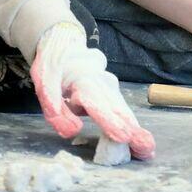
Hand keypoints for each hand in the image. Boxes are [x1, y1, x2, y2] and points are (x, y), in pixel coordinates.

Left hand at [32, 23, 154, 159]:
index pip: (96, 102)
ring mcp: (110, 87)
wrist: (66, 43)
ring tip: (147, 148)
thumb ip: (55, 107)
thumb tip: (73, 131)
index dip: (109, 120)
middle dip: (132, 129)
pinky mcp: (112, 93)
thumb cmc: (54, 63)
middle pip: (117, 108)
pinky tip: (140, 140)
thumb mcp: (44, 80)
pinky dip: (131, 125)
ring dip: (135, 130)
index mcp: (82, 80)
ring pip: (123, 110)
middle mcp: (102, 83)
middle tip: (146, 148)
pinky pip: (122, 110)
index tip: (123, 136)